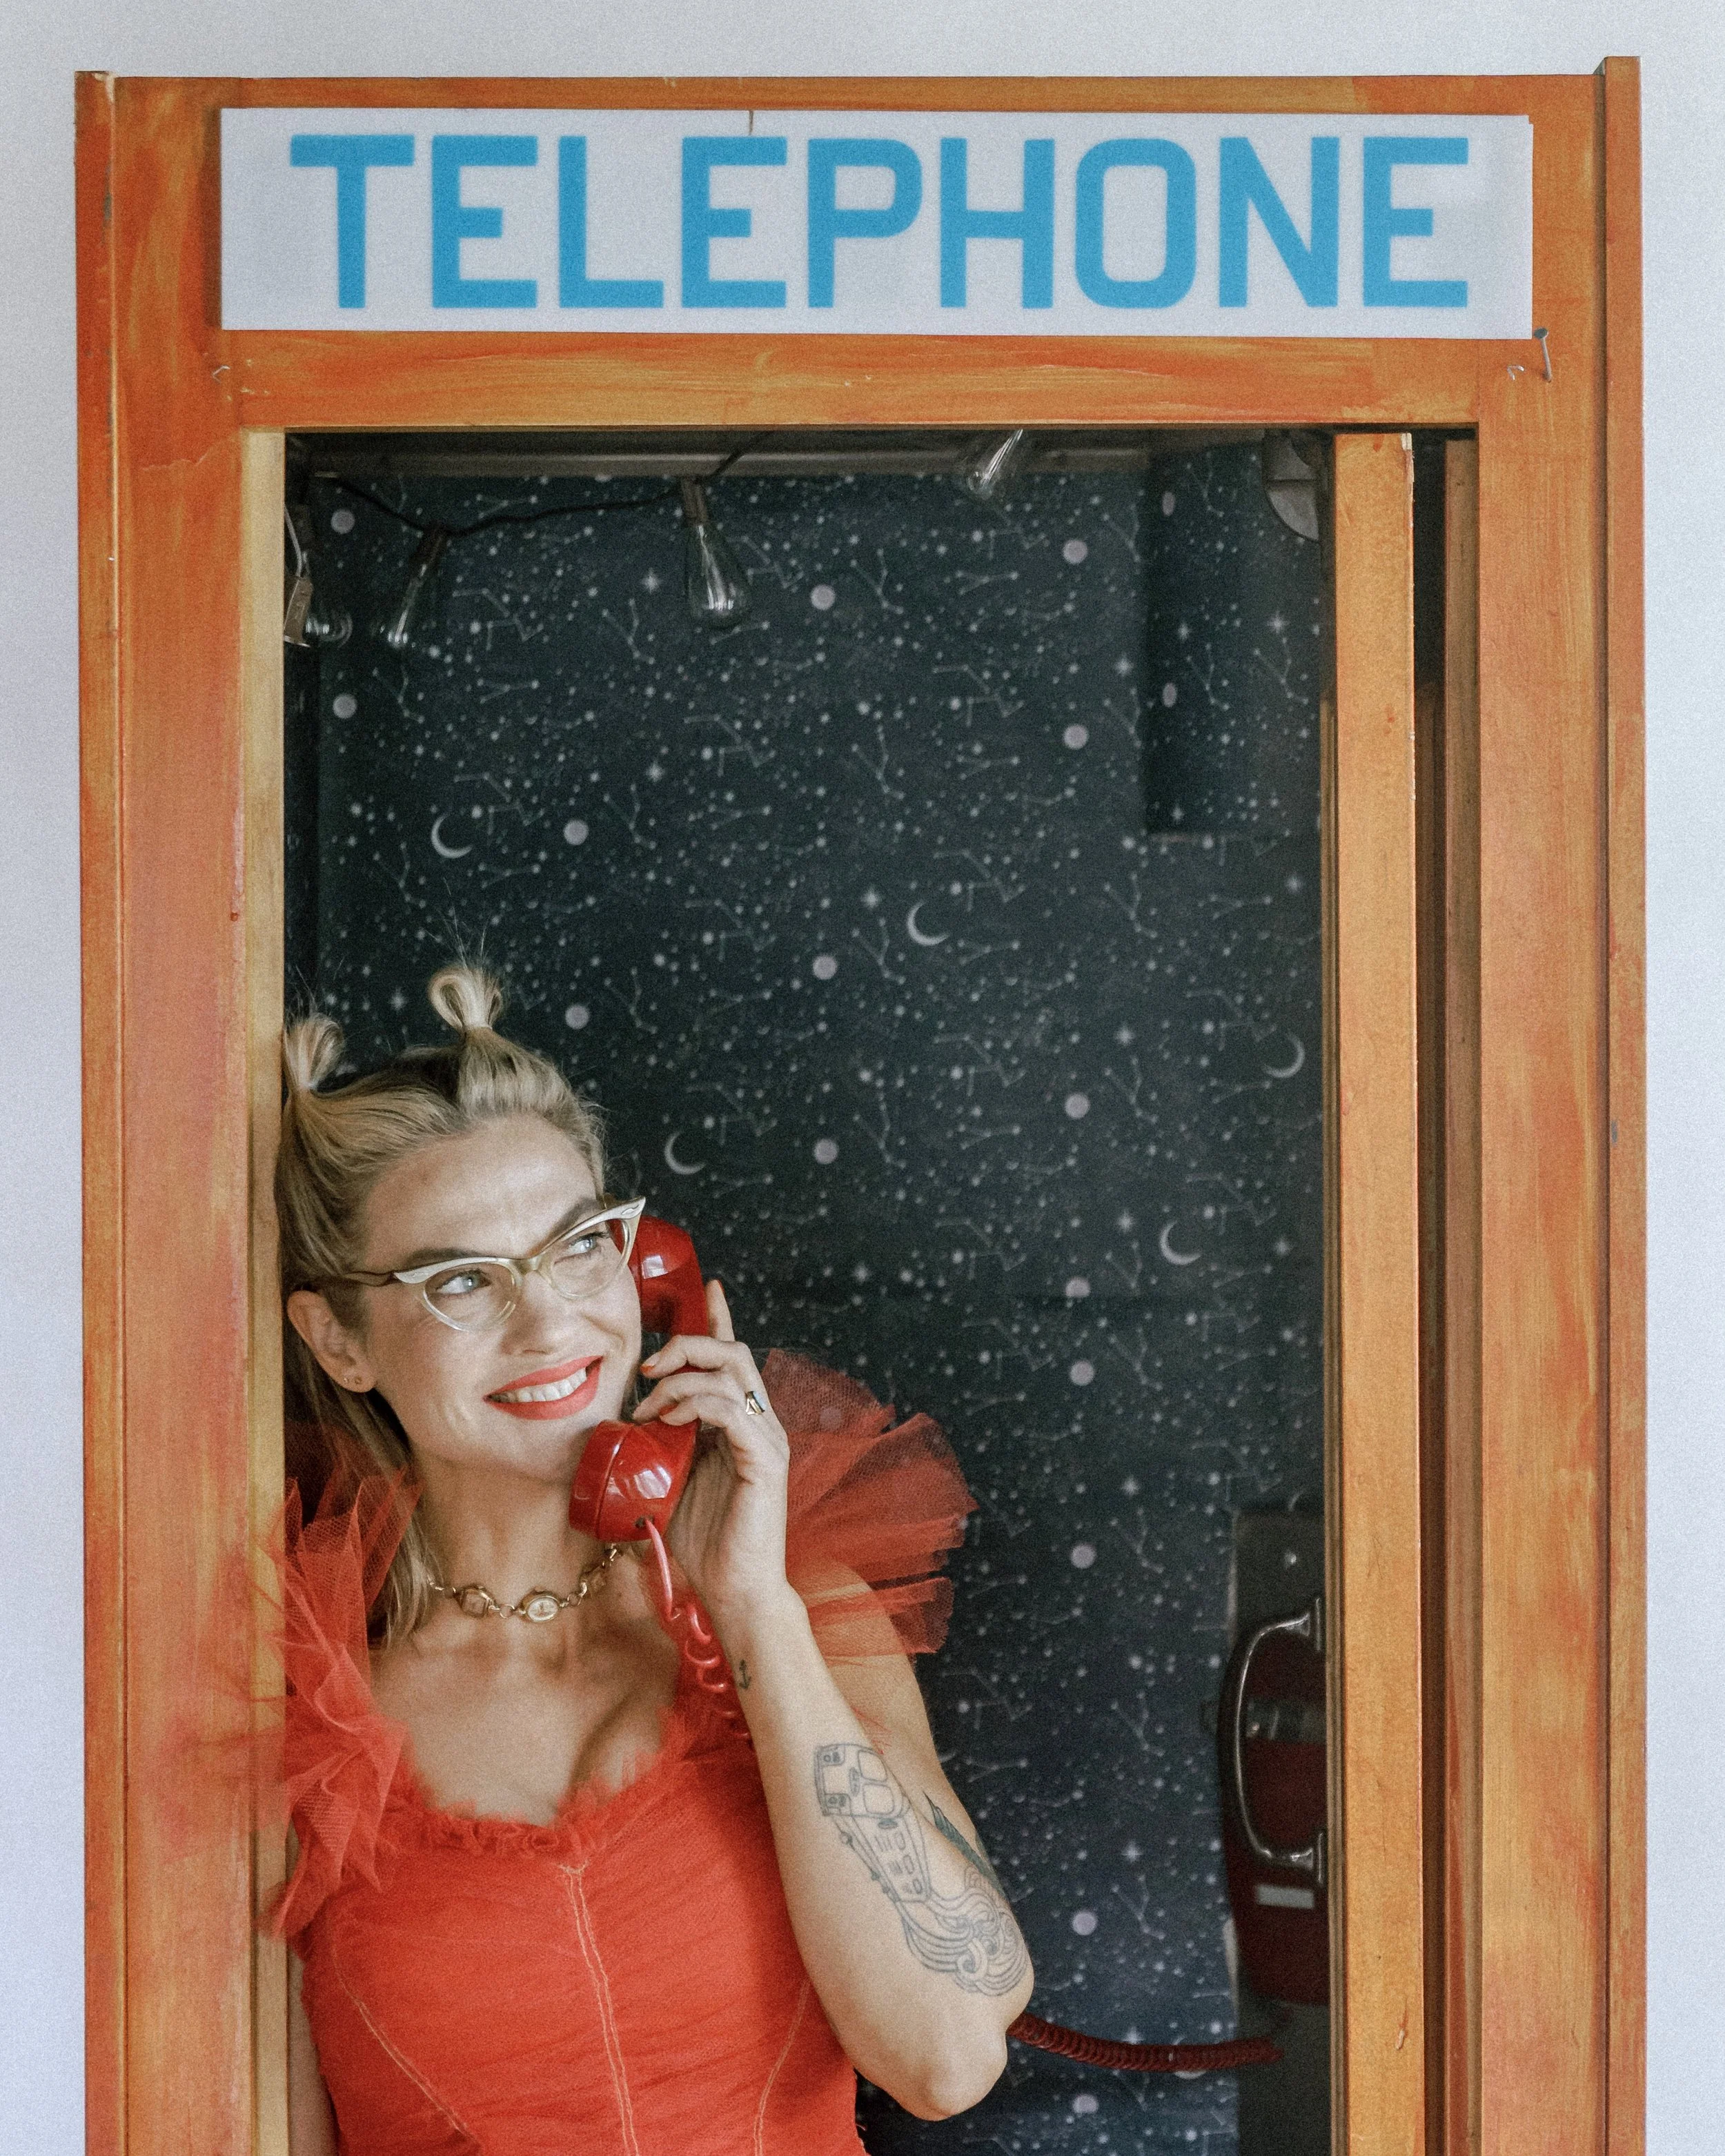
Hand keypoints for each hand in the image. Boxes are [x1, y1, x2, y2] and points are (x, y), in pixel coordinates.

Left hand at [632, 1282, 795, 1633]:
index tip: (706, 1286)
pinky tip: (671, 1419)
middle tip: (647, 1365)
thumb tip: (615, 1425)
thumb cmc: (704, 1543)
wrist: (736, 1592)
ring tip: (651, 1401)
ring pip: (733, 1372)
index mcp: (739, 1423)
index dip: (718, 1319)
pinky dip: (697, 1403)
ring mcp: (766, 1438)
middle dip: (687, 1344)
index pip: (731, 1358)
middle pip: (732, 1352)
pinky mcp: (766, 1459)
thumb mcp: (666, 1482)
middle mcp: (759, 1422)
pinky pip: (734, 1409)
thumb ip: (654, 1448)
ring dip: (683, 1376)